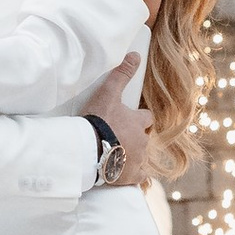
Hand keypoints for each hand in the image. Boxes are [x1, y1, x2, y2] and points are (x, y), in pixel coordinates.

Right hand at [89, 50, 152, 180]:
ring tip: (119, 155)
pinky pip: (140, 178)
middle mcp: (142, 141)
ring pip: (141, 158)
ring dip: (133, 156)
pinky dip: (136, 177)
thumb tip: (135, 55)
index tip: (131, 118)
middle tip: (120, 137)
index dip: (139, 118)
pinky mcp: (130, 176)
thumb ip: (121, 74)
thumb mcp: (108, 93)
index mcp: (138, 122)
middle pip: (143, 138)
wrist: (89, 149)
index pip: (146, 118)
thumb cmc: (98, 120)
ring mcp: (137, 160)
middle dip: (135, 138)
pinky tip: (131, 178)